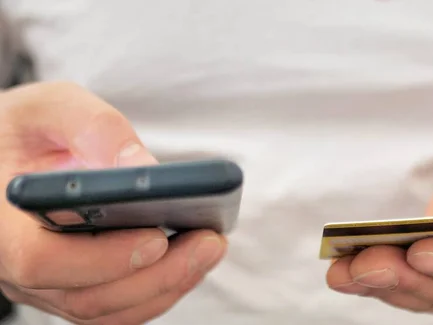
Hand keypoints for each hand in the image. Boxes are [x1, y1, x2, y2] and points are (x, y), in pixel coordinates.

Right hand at [0, 82, 226, 323]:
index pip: (39, 260)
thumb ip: (91, 128)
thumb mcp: (49, 107)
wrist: (10, 153)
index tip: (157, 236)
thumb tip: (143, 168)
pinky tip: (191, 261)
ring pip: (106, 308)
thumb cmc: (23, 129)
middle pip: (86, 295)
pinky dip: (157, 290)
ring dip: (166, 284)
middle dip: (157, 274)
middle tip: (210, 242)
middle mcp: (15, 264)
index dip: (101, 257)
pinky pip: (116, 307)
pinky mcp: (71, 286)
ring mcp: (44, 284)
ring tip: (210, 248)